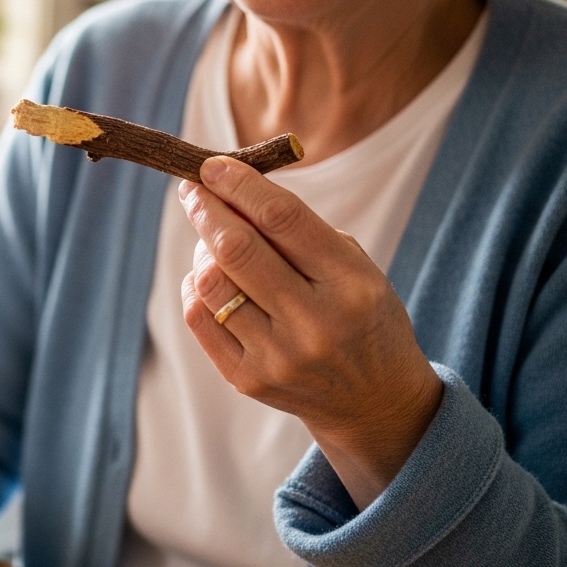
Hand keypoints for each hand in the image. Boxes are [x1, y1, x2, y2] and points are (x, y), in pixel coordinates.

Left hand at [180, 155, 442, 509]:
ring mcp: (279, 356)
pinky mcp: (248, 379)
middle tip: (192, 189)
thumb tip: (228, 190)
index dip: (240, 185)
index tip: (213, 165)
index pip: (281, 218)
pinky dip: (195, 286)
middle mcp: (315, 322)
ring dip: (200, 249)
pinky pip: (199, 317)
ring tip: (211, 240)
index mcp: (351, 283)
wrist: (374, 401)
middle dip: (205, 209)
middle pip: (238, 249)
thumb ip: (299, 232)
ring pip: (210, 283)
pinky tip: (208, 278)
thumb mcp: (356, 268)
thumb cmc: (361, 316)